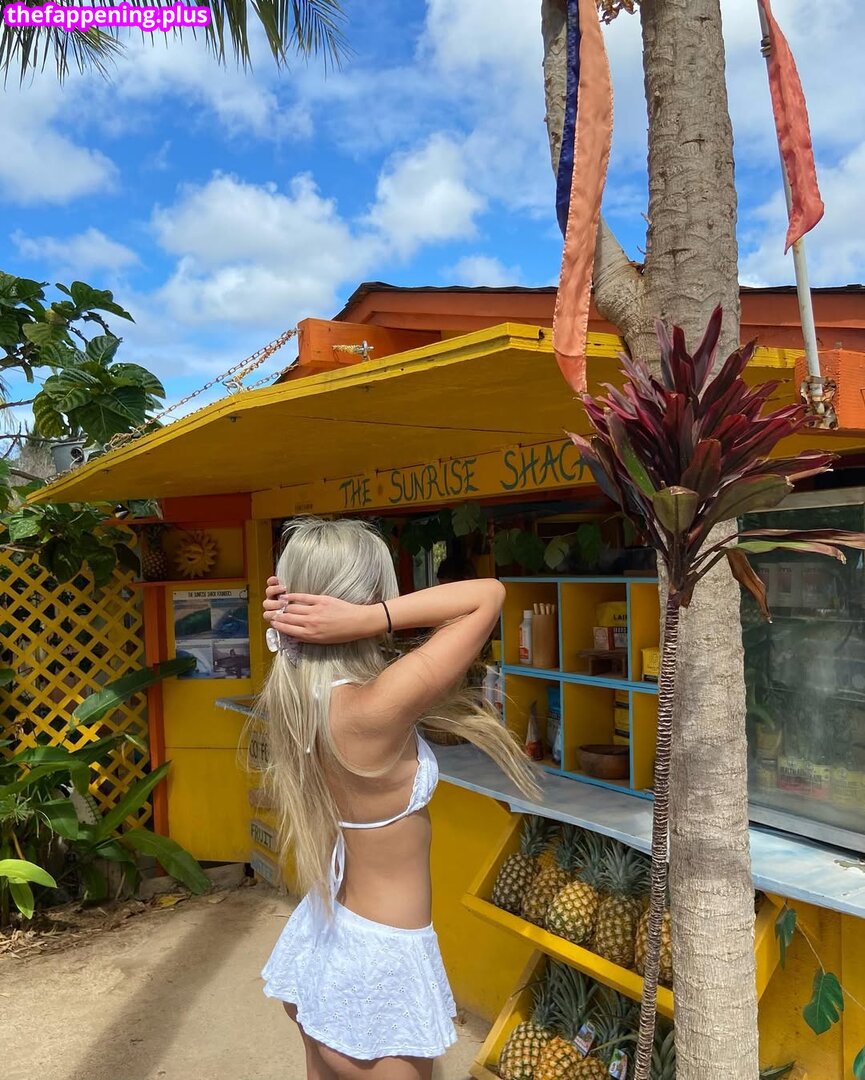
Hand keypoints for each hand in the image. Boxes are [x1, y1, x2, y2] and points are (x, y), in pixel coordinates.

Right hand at [262, 577, 383, 643]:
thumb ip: (307, 637)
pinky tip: (286, 596)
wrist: (358, 622)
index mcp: (310, 635)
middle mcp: (310, 623)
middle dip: (276, 615)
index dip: (278, 625)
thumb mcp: (323, 641)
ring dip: (282, 606)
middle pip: (288, 618)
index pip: (288, 630)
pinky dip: (292, 597)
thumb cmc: (342, 634)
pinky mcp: (321, 600)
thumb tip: (294, 635)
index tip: (272, 622)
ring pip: (292, 608)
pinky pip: (302, 598)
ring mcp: (315, 611)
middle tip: (269, 612)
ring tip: (275, 604)